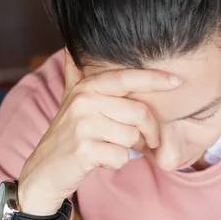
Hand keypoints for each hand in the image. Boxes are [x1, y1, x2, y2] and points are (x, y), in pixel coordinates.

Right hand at [17, 51, 181, 214]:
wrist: (43, 172)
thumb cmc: (65, 137)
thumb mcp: (68, 102)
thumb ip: (75, 76)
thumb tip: (71, 48)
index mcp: (86, 89)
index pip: (127, 78)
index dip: (154, 79)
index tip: (177, 81)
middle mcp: (84, 102)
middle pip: (139, 112)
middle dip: (150, 131)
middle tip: (148, 141)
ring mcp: (83, 126)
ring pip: (132, 137)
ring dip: (128, 150)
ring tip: (108, 149)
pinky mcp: (84, 150)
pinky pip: (121, 157)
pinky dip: (115, 164)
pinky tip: (99, 161)